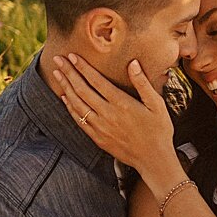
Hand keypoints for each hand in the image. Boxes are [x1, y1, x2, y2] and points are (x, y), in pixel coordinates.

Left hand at [53, 54, 179, 179]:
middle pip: (82, 90)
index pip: (97, 80)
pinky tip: (64, 97)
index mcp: (122, 103)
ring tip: (56, 74)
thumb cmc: (159, 130)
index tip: (72, 55)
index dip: (82, 67)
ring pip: (77, 104)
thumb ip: (143, 83)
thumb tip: (132, 63)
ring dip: (65, 87)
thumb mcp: (157, 105)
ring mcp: (100, 128)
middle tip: (58, 59)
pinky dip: (70, 107)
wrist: (154, 160)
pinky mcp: (98, 138)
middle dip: (69, 73)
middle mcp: (107, 114)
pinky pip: (79, 120)